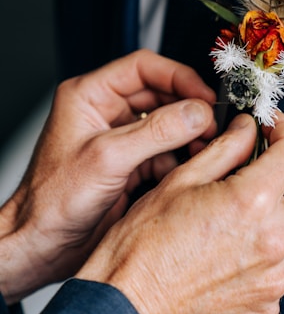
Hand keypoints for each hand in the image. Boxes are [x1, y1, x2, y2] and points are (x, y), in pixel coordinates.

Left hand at [0, 50, 215, 302]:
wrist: (42, 246)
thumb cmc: (51, 201)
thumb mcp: (108, 159)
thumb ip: (156, 132)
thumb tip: (197, 112)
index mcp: (90, 95)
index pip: (143, 68)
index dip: (178, 77)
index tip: (204, 96)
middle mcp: (106, 112)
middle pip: (160, 94)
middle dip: (188, 110)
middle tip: (211, 124)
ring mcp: (119, 139)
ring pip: (167, 124)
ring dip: (188, 136)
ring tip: (204, 148)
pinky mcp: (130, 164)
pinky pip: (165, 151)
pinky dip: (180, 160)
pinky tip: (186, 170)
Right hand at [78, 112, 283, 313]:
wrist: (128, 308)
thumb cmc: (143, 245)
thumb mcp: (181, 180)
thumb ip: (225, 149)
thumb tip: (249, 129)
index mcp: (251, 202)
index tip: (275, 128)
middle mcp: (274, 242)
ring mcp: (276, 278)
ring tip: (282, 192)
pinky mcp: (268, 303)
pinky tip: (257, 232)